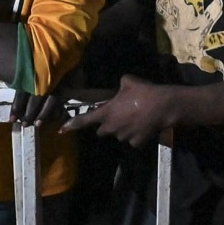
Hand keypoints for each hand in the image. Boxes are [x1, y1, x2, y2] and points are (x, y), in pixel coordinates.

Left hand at [65, 75, 180, 145]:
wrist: (162, 107)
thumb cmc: (142, 92)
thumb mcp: (128, 81)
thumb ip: (120, 85)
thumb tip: (122, 84)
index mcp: (107, 113)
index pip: (85, 120)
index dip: (72, 125)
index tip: (61, 130)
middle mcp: (112, 127)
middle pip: (103, 130)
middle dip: (107, 125)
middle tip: (117, 115)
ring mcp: (124, 137)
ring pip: (119, 134)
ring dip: (123, 129)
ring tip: (136, 117)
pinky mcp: (136, 143)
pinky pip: (133, 140)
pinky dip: (136, 135)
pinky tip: (144, 125)